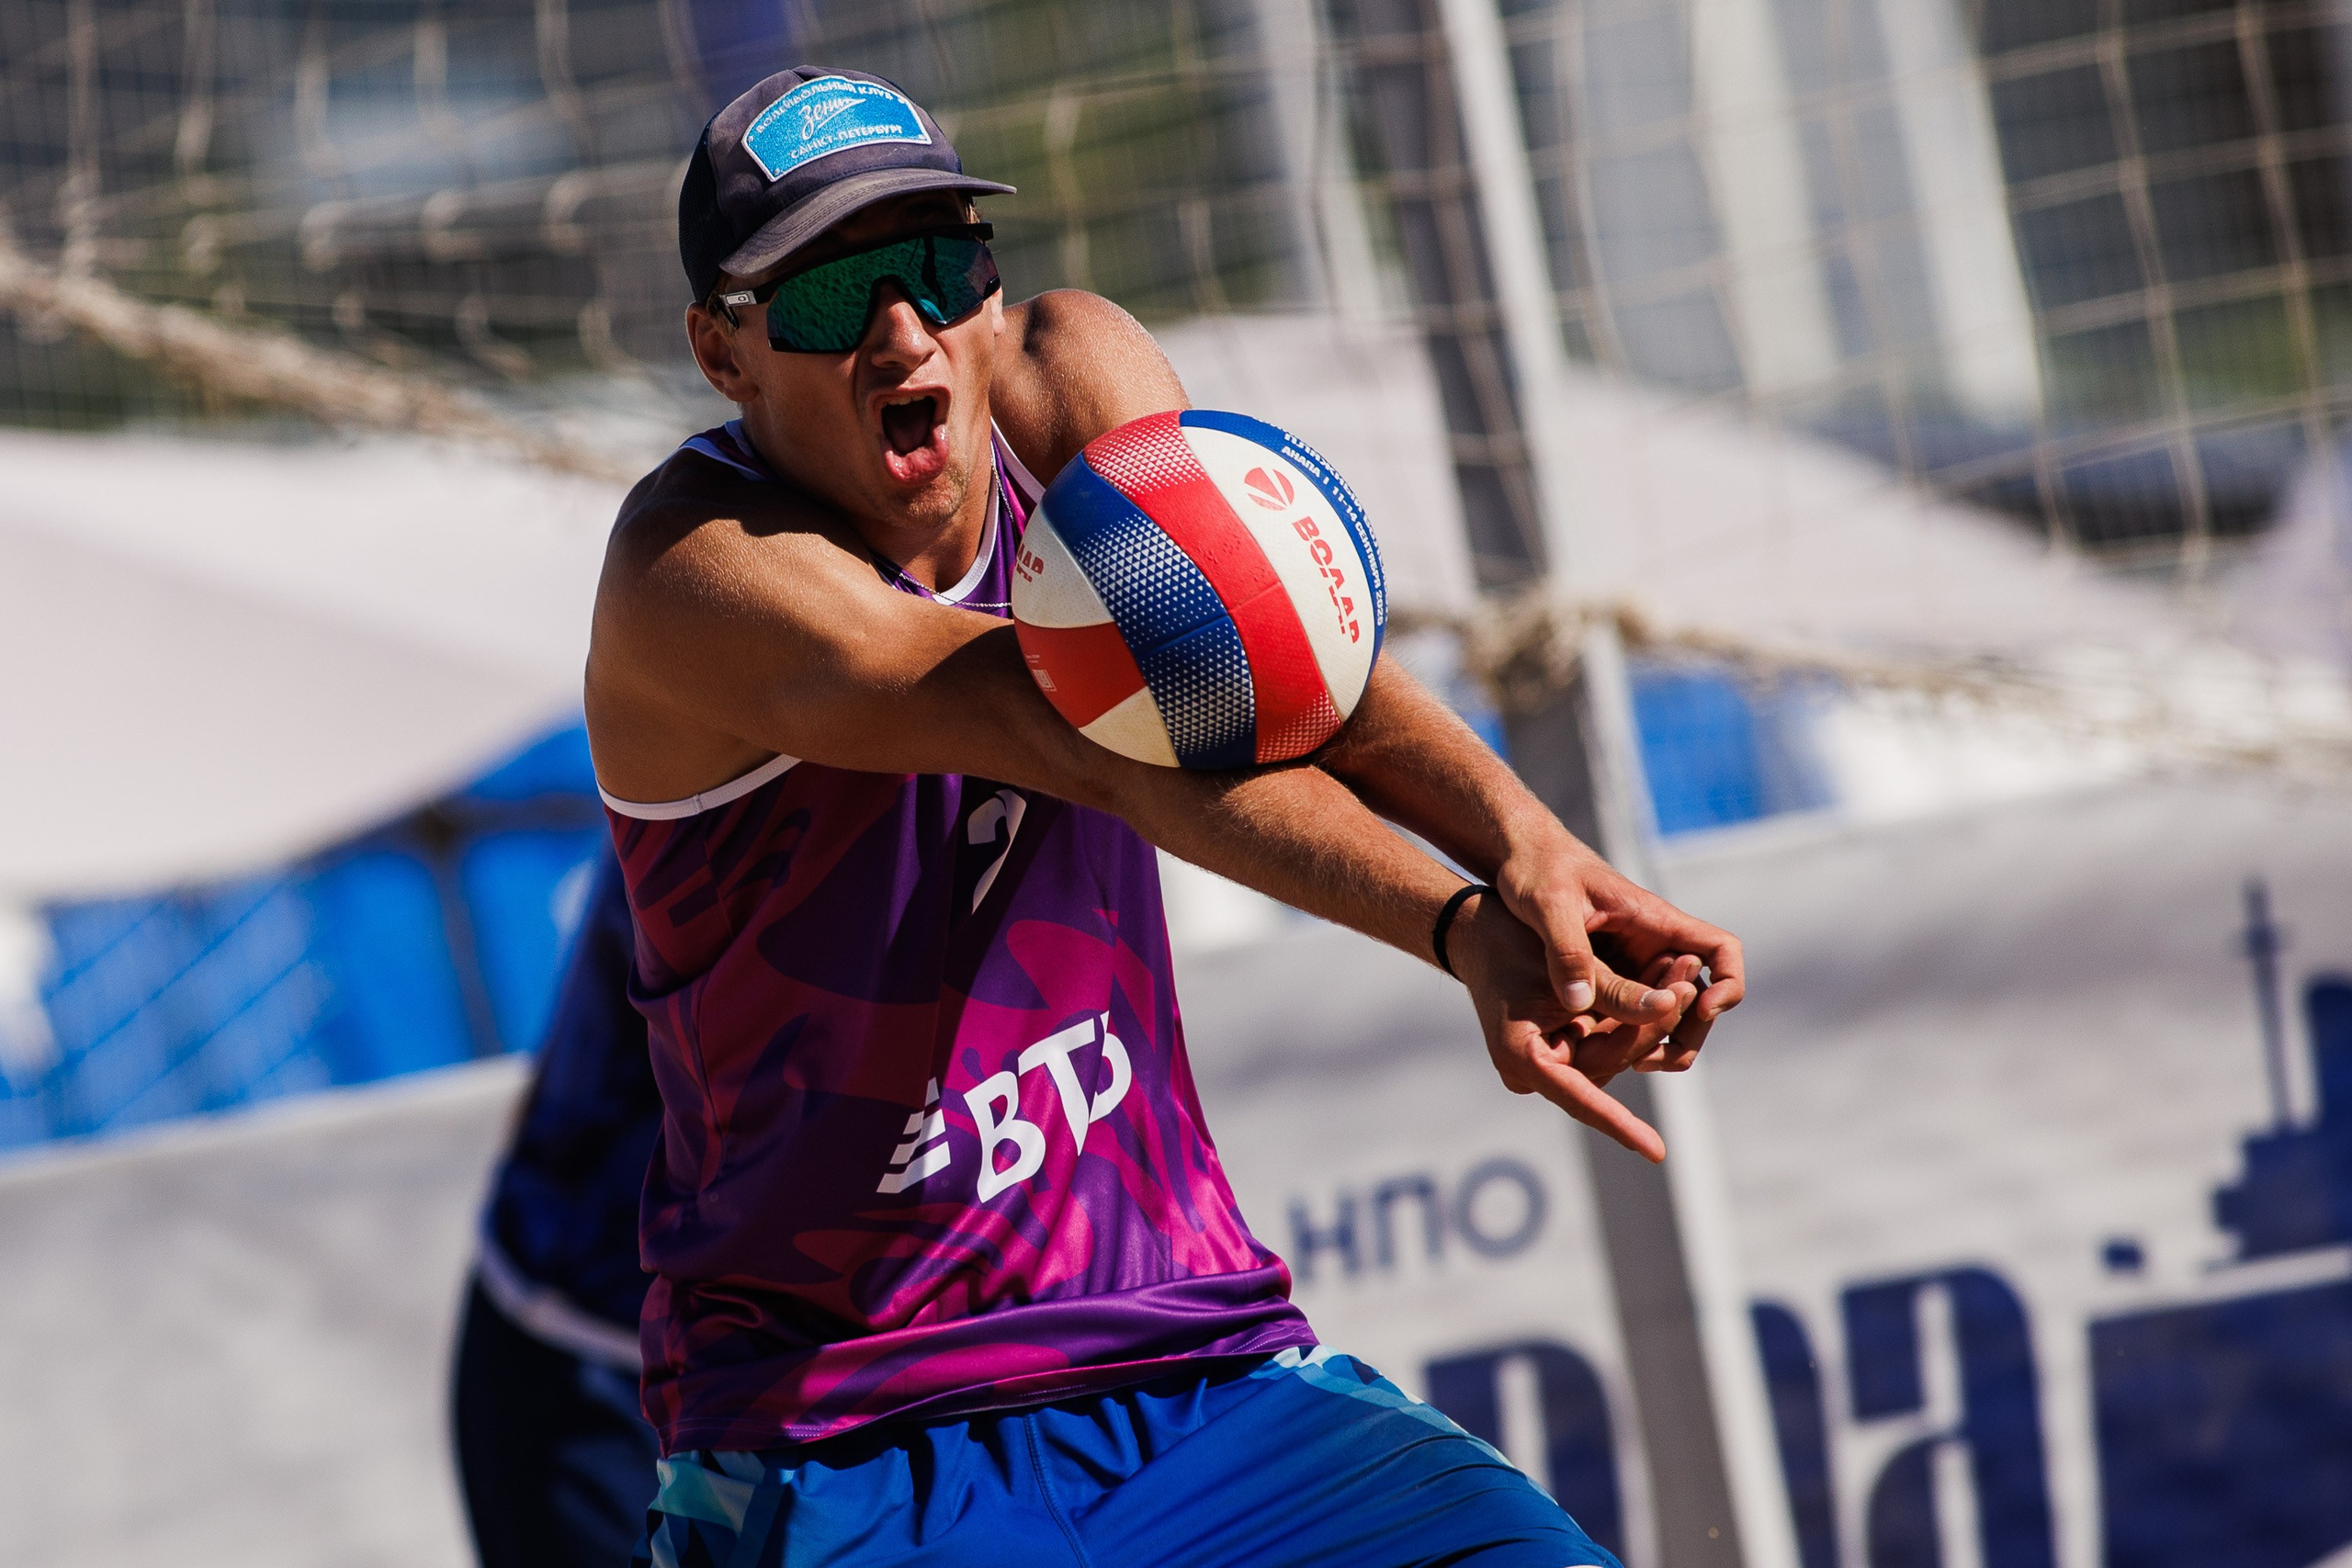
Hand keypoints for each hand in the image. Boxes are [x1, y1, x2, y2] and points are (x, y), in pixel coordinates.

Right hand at [1448, 890, 1669, 1160]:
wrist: (1479, 928)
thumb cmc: (1508, 940)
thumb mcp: (1560, 963)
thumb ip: (1612, 989)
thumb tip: (1664, 1007)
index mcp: (1523, 1057)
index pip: (1577, 1099)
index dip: (1618, 1123)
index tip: (1656, 1152)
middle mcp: (1537, 1068)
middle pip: (1609, 1064)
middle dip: (1653, 1028)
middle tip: (1690, 985)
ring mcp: (1553, 1057)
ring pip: (1618, 1050)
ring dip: (1652, 1015)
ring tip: (1683, 972)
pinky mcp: (1567, 1042)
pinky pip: (1611, 1036)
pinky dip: (1637, 1011)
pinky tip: (1664, 981)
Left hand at [1490, 827, 1744, 1060]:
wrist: (1517, 859)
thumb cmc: (1537, 869)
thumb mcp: (1548, 906)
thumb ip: (1567, 952)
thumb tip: (1581, 1004)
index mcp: (1653, 919)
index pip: (1721, 949)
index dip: (1726, 983)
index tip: (1700, 1009)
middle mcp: (1653, 944)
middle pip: (1700, 995)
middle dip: (1688, 1032)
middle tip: (1648, 1060)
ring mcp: (1634, 963)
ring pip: (1668, 1011)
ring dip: (1660, 1041)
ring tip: (1629, 1063)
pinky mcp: (1610, 976)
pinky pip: (1633, 1013)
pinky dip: (1628, 1036)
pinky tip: (1599, 1052)